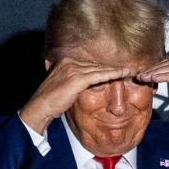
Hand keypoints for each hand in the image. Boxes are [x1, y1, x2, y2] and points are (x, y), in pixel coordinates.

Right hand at [20, 59, 135, 134]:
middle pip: (95, 64)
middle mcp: (69, 62)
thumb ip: (74, 80)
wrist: (40, 107)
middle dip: (112, 67)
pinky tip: (122, 74)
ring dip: (115, 70)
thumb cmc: (51, 101)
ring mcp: (73, 69)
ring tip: (128, 71)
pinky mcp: (77, 78)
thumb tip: (85, 83)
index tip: (117, 69)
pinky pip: (99, 75)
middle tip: (127, 68)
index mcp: (65, 61)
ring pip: (99, 68)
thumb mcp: (63, 86)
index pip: (89, 63)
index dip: (104, 67)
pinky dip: (112, 74)